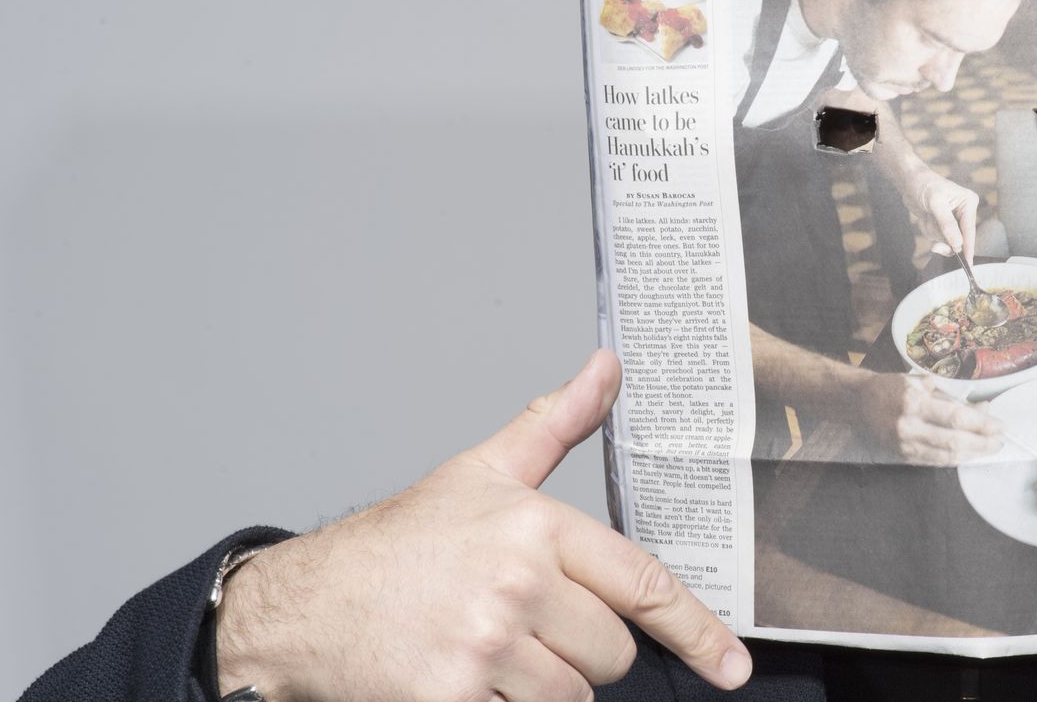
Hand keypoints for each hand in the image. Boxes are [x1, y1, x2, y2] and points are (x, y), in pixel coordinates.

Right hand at [215, 350, 751, 699]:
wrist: (306, 607)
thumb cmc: (399, 544)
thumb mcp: (482, 472)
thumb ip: (554, 425)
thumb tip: (606, 368)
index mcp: (536, 526)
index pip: (643, 583)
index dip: (697, 629)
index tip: (730, 663)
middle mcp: (518, 585)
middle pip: (614, 652)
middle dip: (586, 649)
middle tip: (530, 626)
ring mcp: (487, 646)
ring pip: (576, 695)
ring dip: (548, 686)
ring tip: (496, 651)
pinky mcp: (456, 698)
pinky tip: (472, 679)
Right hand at [855, 374, 1002, 465]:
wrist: (859, 402)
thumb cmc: (892, 388)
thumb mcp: (922, 384)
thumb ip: (951, 398)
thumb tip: (982, 409)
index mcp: (914, 402)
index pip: (956, 417)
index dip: (982, 424)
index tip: (1000, 425)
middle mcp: (908, 426)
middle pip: (954, 440)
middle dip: (982, 443)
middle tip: (1000, 441)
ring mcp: (904, 444)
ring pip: (946, 455)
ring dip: (972, 454)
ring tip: (989, 448)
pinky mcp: (902, 456)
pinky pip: (935, 461)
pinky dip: (955, 459)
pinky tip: (968, 454)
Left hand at [898, 166, 979, 260]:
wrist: (909, 181)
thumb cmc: (923, 185)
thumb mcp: (935, 203)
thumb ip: (947, 224)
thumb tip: (958, 244)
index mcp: (968, 203)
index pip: (969, 230)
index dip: (968, 248)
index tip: (968, 264)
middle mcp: (964, 212)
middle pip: (958, 239)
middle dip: (943, 238)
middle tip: (935, 245)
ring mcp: (953, 220)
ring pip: (946, 239)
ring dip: (933, 231)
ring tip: (927, 216)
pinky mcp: (943, 224)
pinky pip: (937, 237)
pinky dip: (928, 229)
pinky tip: (925, 217)